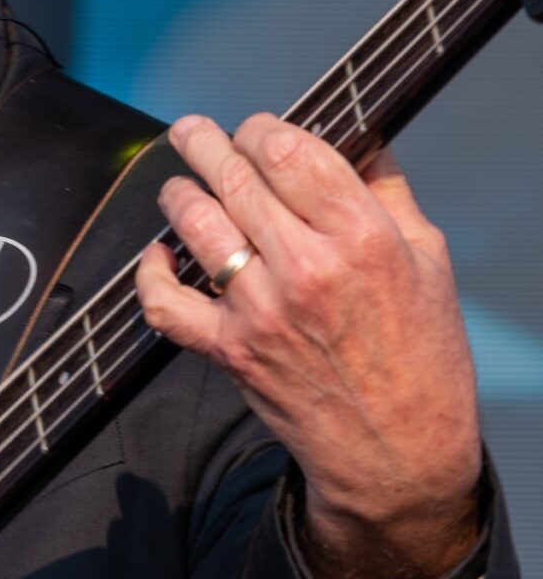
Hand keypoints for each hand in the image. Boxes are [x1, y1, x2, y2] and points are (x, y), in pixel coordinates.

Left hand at [136, 114, 481, 578]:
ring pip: (195, 225)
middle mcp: (307, 266)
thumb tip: (356, 137)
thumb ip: (386, 193)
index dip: (260, 129)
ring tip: (178, 184)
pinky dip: (150, 274)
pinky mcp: (230, 350)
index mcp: (361, 236)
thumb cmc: (421, 354)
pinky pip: (166, 304)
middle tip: (192, 132)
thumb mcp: (428, 259)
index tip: (253, 129)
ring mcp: (261, 309)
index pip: (287, 151)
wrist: (398, 449)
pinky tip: (157, 255)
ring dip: (178, 194)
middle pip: (233, 177)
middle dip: (204, 143)